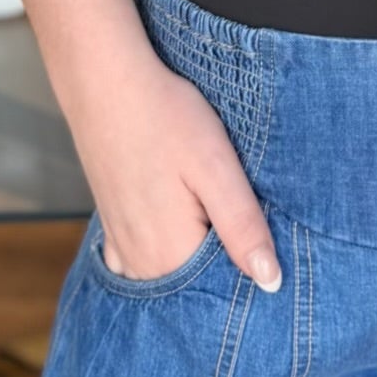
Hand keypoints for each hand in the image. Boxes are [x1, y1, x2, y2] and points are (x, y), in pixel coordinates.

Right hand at [89, 60, 283, 293]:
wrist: (105, 84)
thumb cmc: (166, 118)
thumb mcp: (217, 168)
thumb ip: (243, 228)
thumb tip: (271, 283)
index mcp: (171, 255)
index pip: (221, 292)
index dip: (249, 276)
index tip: (271, 256)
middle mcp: (141, 263)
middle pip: (192, 289)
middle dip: (222, 274)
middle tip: (246, 234)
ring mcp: (121, 247)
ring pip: (167, 277)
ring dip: (193, 266)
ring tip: (218, 231)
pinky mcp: (112, 226)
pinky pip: (140, 262)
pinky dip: (162, 259)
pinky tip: (178, 236)